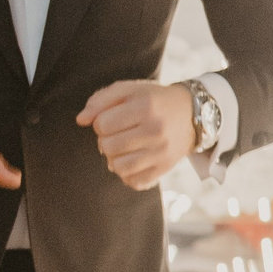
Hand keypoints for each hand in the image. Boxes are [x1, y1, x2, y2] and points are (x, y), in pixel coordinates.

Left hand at [77, 79, 195, 189]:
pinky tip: (132, 160)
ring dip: (113, 158)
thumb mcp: (129, 90)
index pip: (102, 124)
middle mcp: (156, 130)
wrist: (192, 114)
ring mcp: (162, 152)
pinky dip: (127, 174)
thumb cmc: (153, 100)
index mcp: (146, 106)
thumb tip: (80, 120)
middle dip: (105, 140)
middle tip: (117, 134)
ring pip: (118, 167)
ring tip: (122, 148)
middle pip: (107, 146)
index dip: (100, 122)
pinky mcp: (165, 168)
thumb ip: (100, 100)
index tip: (112, 119)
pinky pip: (133, 182)